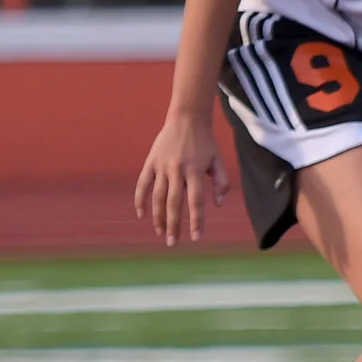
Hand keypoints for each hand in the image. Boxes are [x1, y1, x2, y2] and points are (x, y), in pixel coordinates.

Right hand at [134, 109, 229, 245]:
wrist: (186, 119)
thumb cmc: (205, 142)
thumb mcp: (218, 160)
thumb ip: (221, 182)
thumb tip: (218, 204)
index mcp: (195, 171)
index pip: (195, 201)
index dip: (196, 220)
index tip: (196, 237)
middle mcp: (177, 170)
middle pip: (174, 203)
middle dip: (173, 225)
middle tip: (173, 242)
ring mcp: (161, 166)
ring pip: (157, 197)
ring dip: (158, 217)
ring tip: (160, 232)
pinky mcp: (150, 163)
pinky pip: (142, 184)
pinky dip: (140, 200)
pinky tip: (141, 214)